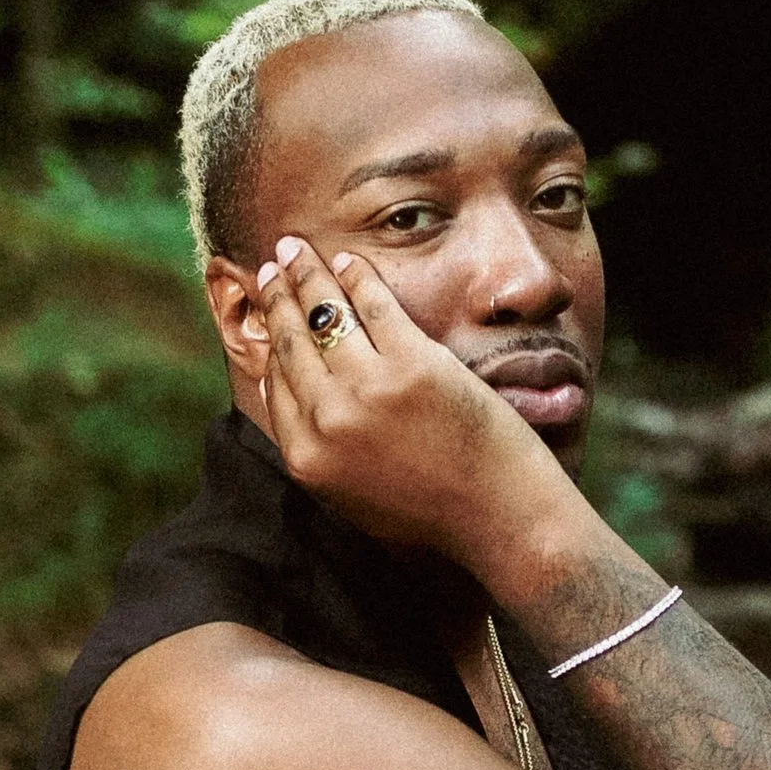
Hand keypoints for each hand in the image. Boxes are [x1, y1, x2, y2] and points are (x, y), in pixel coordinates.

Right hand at [251, 238, 572, 569]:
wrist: (498, 519)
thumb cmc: (433, 512)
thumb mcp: (354, 496)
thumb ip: (318, 450)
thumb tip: (285, 393)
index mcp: (308, 459)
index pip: (276, 382)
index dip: (273, 341)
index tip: (272, 314)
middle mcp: (329, 421)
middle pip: (292, 342)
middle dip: (278, 297)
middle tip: (273, 267)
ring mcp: (369, 389)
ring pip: (324, 314)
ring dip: (307, 272)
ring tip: (297, 250)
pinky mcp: (413, 364)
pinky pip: (373, 304)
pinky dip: (356, 275)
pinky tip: (350, 261)